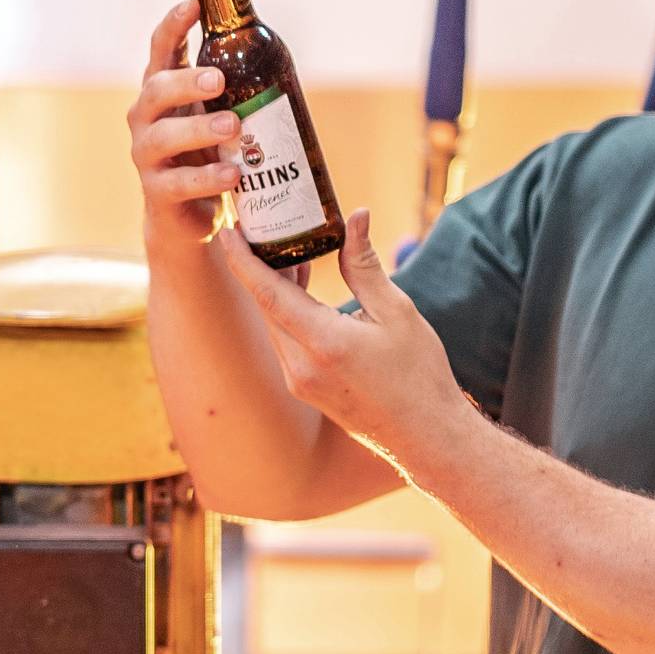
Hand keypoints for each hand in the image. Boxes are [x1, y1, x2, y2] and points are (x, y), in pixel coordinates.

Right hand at [126, 0, 241, 248]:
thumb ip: (231, 86)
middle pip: (156, 90)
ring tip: (233, 127)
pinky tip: (231, 174)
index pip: (161, 51)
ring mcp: (147, 155)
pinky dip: (206, 178)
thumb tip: (275, 51)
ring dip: (199, 129)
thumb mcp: (216, 111)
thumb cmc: (206, 150)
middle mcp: (147, 118)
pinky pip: (178, 183)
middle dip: (186, 82)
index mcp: (163, 91)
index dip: (172, 26)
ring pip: (164, 136)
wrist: (188, 215)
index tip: (193, 4)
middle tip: (219, 79)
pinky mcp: (158, 192)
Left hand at [215, 208, 463, 455]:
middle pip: (266, 305)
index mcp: (323, 344)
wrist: (425, 435)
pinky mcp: (304, 389)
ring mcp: (299, 382)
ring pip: (274, 324)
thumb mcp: (397, 312)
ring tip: (287, 249)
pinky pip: (285, 341)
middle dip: (260, 265)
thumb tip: (354, 218)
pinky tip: (301, 287)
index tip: (229, 230)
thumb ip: (365, 265)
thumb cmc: (418, 375)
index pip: (267, 293)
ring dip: (275, 288)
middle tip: (264, 226)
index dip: (243, 259)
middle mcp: (300, 367)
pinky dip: (287, 311)